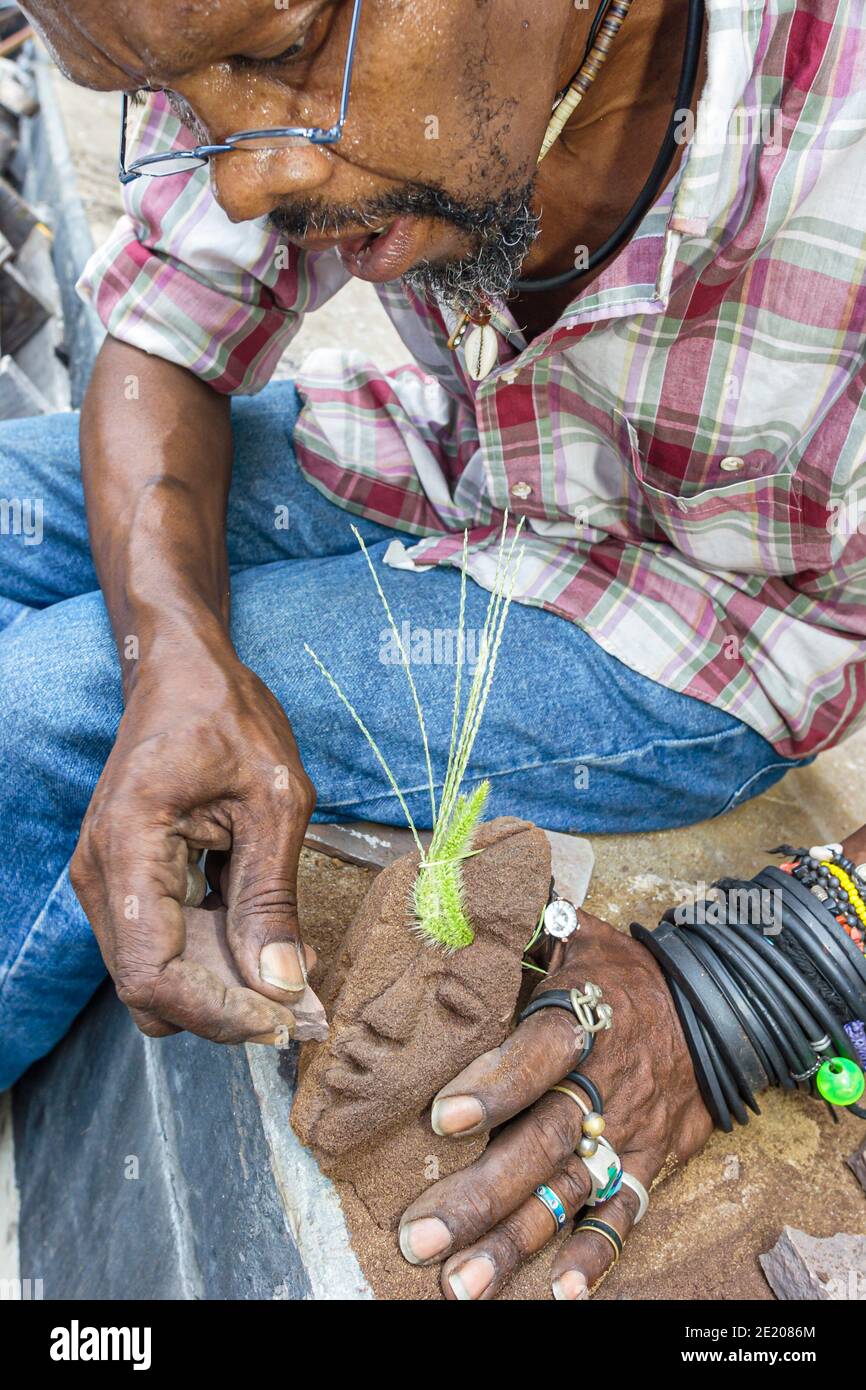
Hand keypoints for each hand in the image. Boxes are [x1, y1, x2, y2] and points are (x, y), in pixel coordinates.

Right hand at [71, 652, 321, 1043]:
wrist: (183, 672)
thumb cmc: (227, 716)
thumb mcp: (275, 800)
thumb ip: (272, 896)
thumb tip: (282, 984)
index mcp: (128, 847)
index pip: (153, 975)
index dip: (217, 1012)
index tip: (284, 1016)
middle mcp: (102, 875)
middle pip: (151, 988)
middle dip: (226, 1008)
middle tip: (304, 1000)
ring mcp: (109, 882)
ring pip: (158, 975)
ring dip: (224, 986)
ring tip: (296, 969)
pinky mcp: (129, 884)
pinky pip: (165, 945)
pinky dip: (215, 957)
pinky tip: (269, 942)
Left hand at [398, 911, 712, 1299]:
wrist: (716, 1007)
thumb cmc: (622, 972)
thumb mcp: (578, 935)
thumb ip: (520, 922)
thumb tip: (454, 884)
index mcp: (583, 1020)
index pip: (537, 1054)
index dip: (496, 1085)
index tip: (445, 1116)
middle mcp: (604, 1083)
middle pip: (542, 1142)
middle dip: (481, 1194)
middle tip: (421, 1235)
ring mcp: (627, 1130)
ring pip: (570, 1191)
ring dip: (516, 1242)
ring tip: (462, 1284)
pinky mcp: (648, 1162)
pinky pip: (624, 1216)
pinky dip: (593, 1258)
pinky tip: (557, 1293)